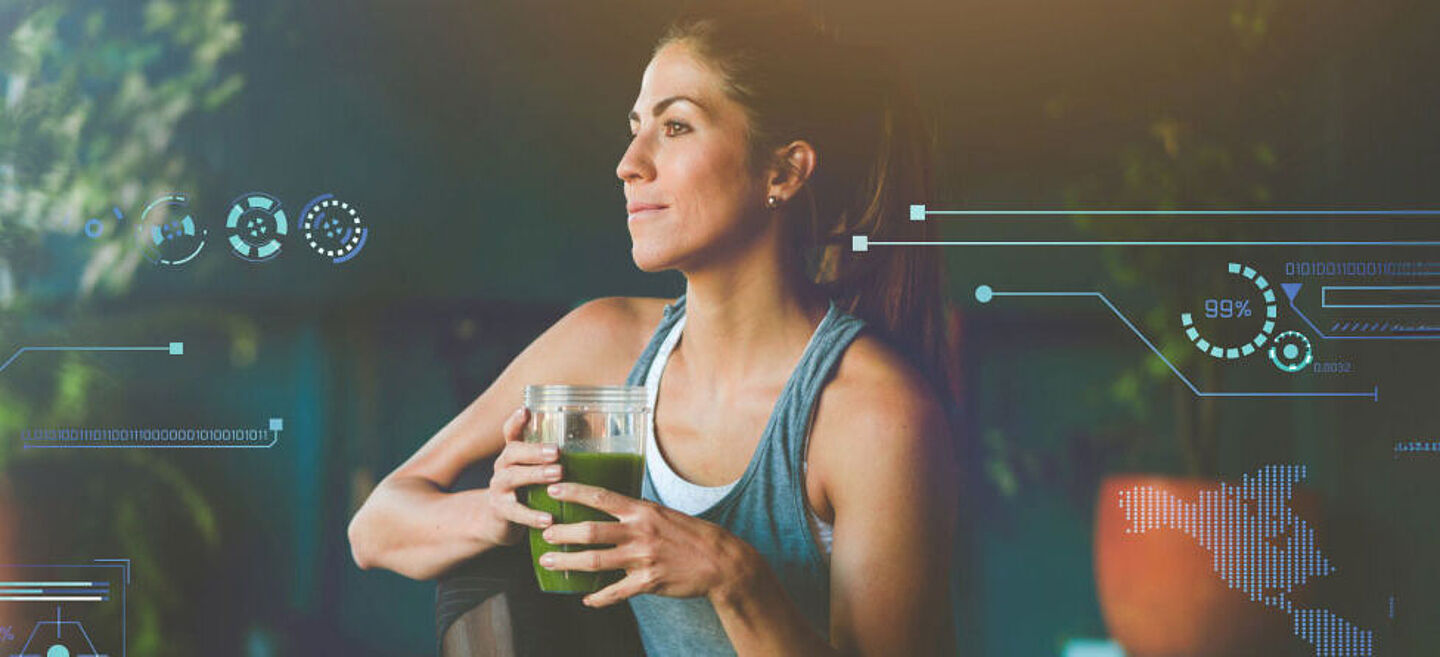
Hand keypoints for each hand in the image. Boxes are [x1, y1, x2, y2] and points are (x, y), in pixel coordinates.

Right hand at [479, 407, 561, 546]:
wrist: (498, 521)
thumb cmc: (527, 490)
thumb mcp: (536, 470)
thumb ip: (556, 456)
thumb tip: (593, 433)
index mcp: (514, 454)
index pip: (511, 432)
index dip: (516, 421)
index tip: (526, 410)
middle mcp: (503, 467)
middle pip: (512, 451)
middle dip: (535, 450)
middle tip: (557, 451)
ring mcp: (499, 488)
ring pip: (512, 477)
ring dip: (535, 475)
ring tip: (557, 475)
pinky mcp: (500, 511)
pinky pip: (515, 512)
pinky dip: (532, 515)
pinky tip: (549, 519)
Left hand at [536, 482, 756, 607]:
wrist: (720, 562)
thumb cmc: (691, 535)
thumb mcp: (664, 514)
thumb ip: (637, 513)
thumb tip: (613, 507)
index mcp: (642, 511)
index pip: (601, 497)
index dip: (574, 492)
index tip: (553, 488)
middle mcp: (639, 532)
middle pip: (591, 531)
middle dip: (562, 532)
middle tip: (543, 532)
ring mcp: (643, 558)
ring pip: (596, 562)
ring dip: (569, 562)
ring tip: (550, 562)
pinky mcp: (648, 582)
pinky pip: (616, 592)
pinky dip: (598, 597)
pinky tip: (587, 599)